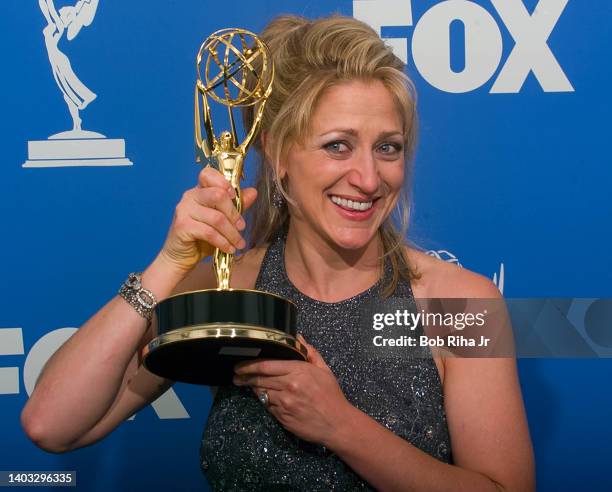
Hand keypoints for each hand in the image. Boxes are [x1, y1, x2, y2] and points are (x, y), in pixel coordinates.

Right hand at [159, 165, 256, 274]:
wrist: (181, 257)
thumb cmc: (201, 237)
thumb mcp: (223, 220)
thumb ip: (237, 205)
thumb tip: (253, 192)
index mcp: (199, 190)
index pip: (208, 174)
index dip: (224, 182)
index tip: (235, 196)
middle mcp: (190, 196)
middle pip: (218, 195)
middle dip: (234, 213)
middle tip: (242, 227)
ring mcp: (184, 210)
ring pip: (216, 217)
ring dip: (232, 233)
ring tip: (239, 243)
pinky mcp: (182, 226)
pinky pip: (209, 232)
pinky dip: (223, 242)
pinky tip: (229, 249)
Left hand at [233, 334, 353, 445]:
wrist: (338, 424)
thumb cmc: (331, 395)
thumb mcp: (324, 370)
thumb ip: (310, 352)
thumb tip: (297, 337)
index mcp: (298, 371)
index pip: (266, 366)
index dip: (249, 365)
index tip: (239, 365)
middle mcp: (289, 386)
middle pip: (259, 379)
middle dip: (244, 376)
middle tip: (236, 375)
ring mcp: (284, 403)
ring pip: (261, 393)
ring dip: (253, 388)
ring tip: (247, 384)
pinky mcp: (282, 418)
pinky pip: (267, 406)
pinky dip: (264, 400)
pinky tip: (264, 397)